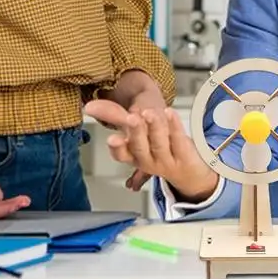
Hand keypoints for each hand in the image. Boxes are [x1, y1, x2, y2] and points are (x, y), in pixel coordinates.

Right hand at [82, 100, 218, 201]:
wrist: (188, 172)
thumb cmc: (157, 147)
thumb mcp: (133, 128)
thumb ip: (110, 114)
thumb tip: (88, 106)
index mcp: (134, 155)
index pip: (121, 154)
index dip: (117, 147)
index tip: (112, 139)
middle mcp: (149, 159)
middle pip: (139, 147)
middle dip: (135, 132)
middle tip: (131, 118)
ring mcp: (166, 157)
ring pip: (158, 143)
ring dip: (153, 127)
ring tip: (148, 113)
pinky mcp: (183, 151)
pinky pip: (178, 138)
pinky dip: (174, 125)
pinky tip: (169, 113)